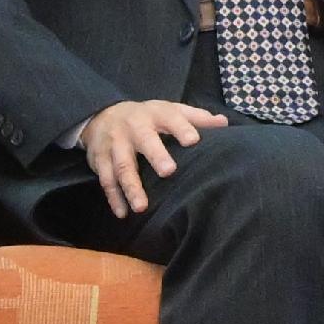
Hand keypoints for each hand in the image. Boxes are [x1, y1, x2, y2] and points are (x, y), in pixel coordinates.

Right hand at [79, 98, 226, 219]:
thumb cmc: (146, 117)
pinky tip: (122, 213)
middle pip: (144, 141)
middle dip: (155, 155)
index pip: (171, 118)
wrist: (101, 115)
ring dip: (131, 187)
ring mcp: (115, 144)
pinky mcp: (99, 160)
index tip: (193, 140)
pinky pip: (106, 181)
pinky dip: (113, 198)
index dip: (182, 128)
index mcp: (155, 114)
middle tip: (169, 172)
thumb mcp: (169, 110)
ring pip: (122, 166)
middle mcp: (133, 127)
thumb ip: (196, 117)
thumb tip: (223, 123)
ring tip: (141, 207)